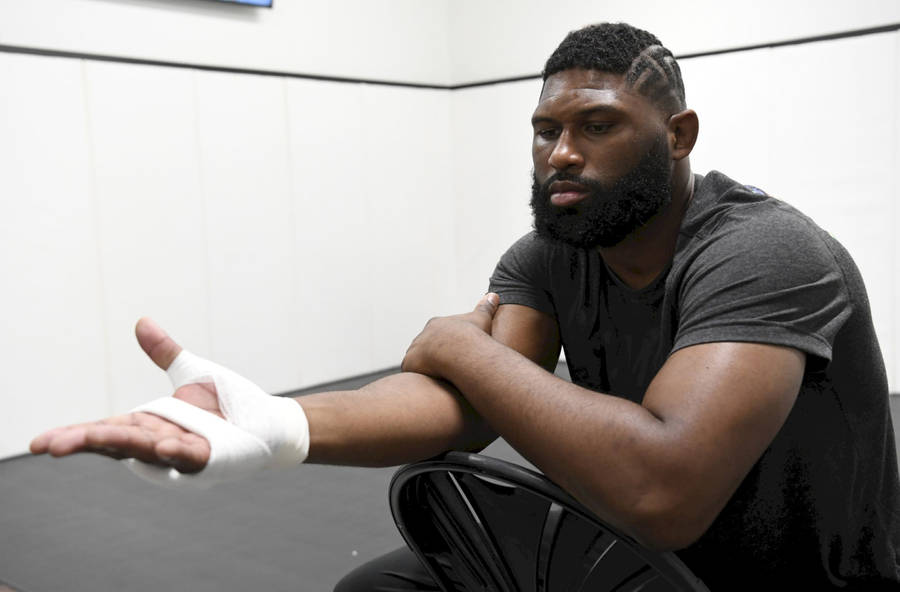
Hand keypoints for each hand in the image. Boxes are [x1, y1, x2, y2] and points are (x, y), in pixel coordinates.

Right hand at [29, 318, 215, 472]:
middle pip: (116, 443)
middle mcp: (158, 441)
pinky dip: (176, 452)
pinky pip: (190, 456)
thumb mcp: (191, 373)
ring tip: (93, 439)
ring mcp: (182, 453)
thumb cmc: (227, 402)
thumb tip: (141, 322)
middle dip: (83, 443)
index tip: (41, 442)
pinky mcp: (209, 458)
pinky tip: (163, 445)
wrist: (266, 420)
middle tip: (47, 445)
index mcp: (148, 424)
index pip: (105, 430)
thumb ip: (165, 352)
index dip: (74, 435)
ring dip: (122, 445)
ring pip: (146, 450)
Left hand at [401, 293, 498, 377]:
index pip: (437, 334)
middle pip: (425, 346)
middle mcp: (422, 335)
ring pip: (417, 360)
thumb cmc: (473, 336)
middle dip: (433, 356)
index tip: (455, 352)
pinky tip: (428, 382)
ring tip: (437, 377)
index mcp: (436, 324)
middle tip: (446, 367)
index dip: (445, 343)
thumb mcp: (481, 318)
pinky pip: (412, 372)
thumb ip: (486, 307)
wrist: (462, 352)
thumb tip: (494, 295)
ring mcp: (414, 350)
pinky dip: (419, 376)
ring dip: (424, 366)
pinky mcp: (410, 364)